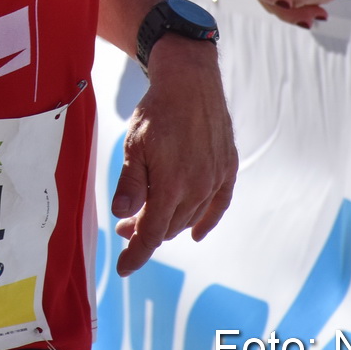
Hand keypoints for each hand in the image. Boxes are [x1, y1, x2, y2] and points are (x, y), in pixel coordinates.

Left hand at [111, 37, 234, 273]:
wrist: (190, 81)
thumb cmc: (156, 112)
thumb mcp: (134, 146)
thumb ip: (130, 183)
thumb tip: (122, 214)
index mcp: (172, 185)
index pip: (152, 233)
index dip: (137, 254)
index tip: (124, 268)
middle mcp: (198, 187)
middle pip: (169, 227)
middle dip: (145, 232)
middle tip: (124, 227)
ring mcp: (216, 179)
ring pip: (190, 218)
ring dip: (168, 224)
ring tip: (147, 218)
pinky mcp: (228, 169)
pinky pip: (218, 206)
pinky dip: (206, 221)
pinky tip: (196, 233)